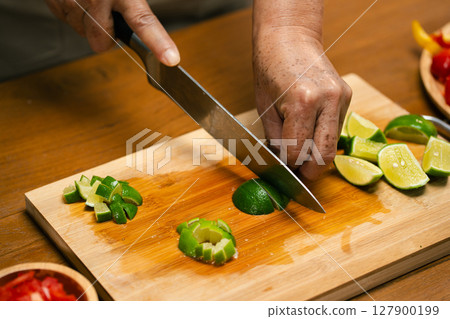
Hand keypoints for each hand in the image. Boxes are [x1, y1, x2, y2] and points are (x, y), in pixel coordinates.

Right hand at [45, 0, 179, 65]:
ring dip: (88, 21)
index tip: (170, 58)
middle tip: (108, 13)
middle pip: (102, 41)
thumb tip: (146, 25)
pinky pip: (67, 20)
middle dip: (106, 34)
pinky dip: (74, 12)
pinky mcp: (54, 3)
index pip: (143, 21)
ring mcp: (71, 1)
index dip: (158, 42)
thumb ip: (135, 4)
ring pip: (82, 32)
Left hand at [253, 31, 351, 179]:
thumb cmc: (270, 69)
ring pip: (333, 145)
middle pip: (324, 155)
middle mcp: (327, 100)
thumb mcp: (265, 108)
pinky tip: (310, 135)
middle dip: (310, 172)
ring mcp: (340, 98)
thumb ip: (277, 139)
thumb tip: (284, 164)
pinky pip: (336, 129)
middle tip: (297, 177)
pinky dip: (323, 138)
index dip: (289, 165)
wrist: (289, 38)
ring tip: (301, 156)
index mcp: (302, 102)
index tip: (283, 170)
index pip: (298, 151)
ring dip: (317, 156)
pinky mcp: (346, 96)